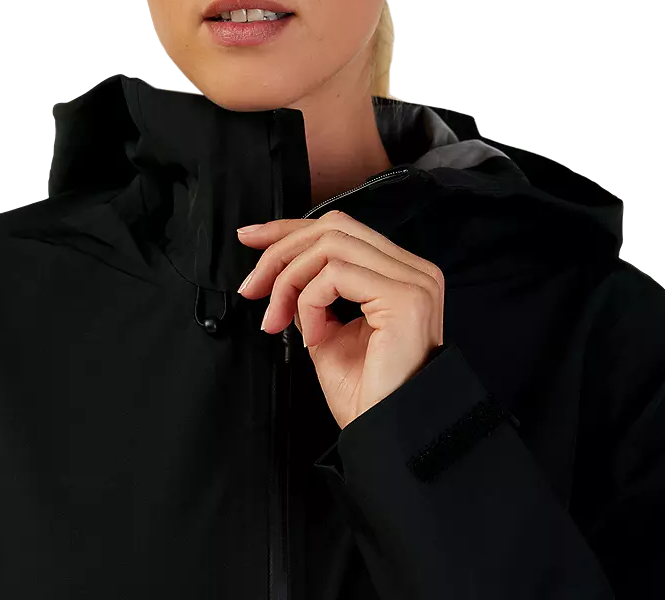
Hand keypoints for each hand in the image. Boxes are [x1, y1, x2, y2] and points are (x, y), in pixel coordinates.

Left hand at [236, 210, 443, 429]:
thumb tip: (281, 272)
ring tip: (278, 320)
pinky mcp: (405, 298)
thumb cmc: (366, 394)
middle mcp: (414, 270)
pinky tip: (313, 336)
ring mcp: (413, 281)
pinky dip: (310, 301)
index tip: (250, 238)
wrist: (388, 435)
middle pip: (333, 228)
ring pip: (330, 246)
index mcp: (399, 273)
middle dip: (281, 251)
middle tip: (253, 288)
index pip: (341, 229)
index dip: (290, 228)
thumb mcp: (326, 333)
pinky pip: (336, 275)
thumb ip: (310, 296)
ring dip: (289, 280)